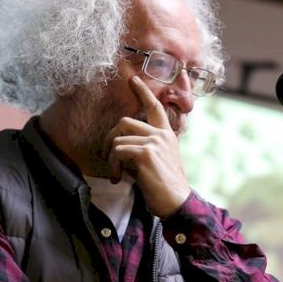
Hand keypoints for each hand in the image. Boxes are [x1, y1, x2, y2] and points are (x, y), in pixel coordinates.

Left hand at [105, 76, 190, 216]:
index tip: (133, 80)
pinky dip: (113, 166)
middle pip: (124, 121)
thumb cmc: (163, 185)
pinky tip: (118, 178)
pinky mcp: (146, 153)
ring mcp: (154, 141)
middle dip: (109, 138)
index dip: (143, 91)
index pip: (154, 107)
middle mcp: (161, 134)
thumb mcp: (156, 160)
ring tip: (116, 174)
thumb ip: (142, 147)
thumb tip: (119, 146)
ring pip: (118, 138)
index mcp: (166, 134)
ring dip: (110, 158)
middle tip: (107, 156)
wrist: (175, 201)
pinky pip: (118, 150)